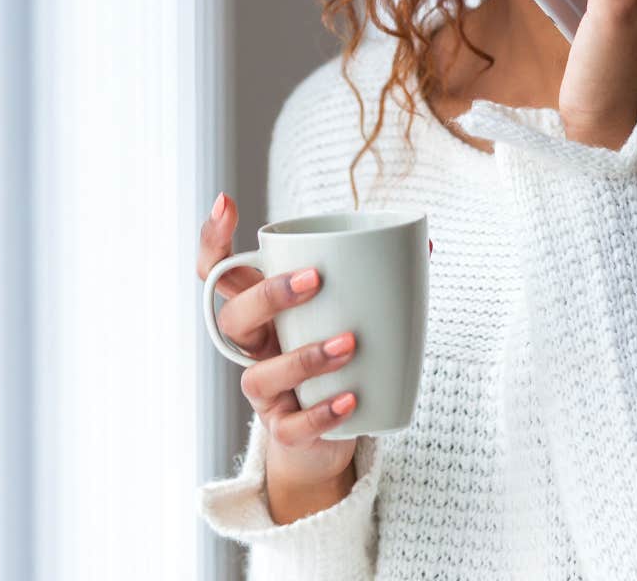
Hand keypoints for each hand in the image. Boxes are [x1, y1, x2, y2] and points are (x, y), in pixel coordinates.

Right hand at [196, 192, 360, 489]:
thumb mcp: (346, 316)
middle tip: (315, 279)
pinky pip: (291, 427)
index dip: (214, 238)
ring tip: (349, 342)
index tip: (227, 201)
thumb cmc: (338, 361)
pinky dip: (321, 412)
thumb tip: (423, 244)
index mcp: (263, 313)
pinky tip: (351, 398)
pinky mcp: (285, 433)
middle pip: (232, 319)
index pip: (219, 272)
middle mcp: (254, 351)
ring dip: (303, 357)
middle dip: (268, 295)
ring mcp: (265, 394)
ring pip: (258, 377)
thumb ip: (374, 282)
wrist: (330, 435)